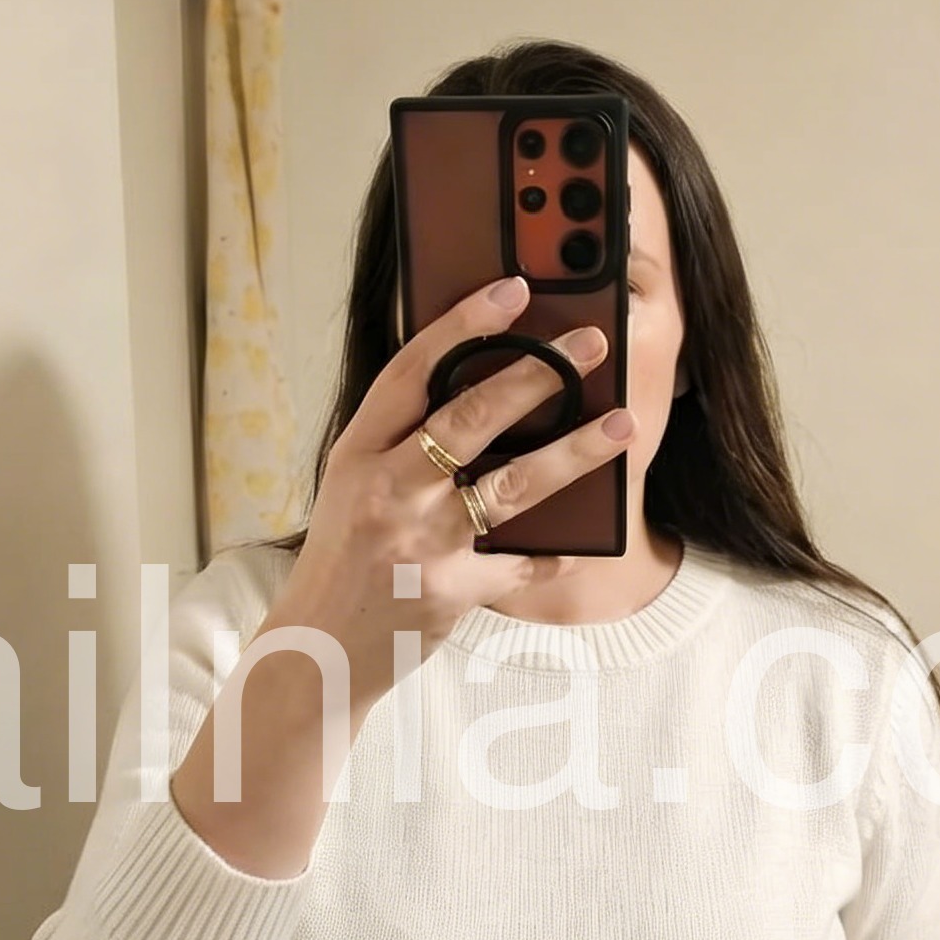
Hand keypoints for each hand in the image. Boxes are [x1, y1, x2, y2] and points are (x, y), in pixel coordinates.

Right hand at [272, 272, 626, 707]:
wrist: (316, 649)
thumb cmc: (342, 559)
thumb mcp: (352, 487)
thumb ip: (400, 442)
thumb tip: (479, 388)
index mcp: (357, 453)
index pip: (410, 371)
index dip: (462, 325)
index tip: (511, 290)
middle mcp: (387, 490)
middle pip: (471, 418)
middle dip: (538, 373)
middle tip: (590, 343)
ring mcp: (420, 542)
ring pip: (512, 486)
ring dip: (575, 452)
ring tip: (623, 424)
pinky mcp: (451, 592)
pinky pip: (521, 565)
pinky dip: (555, 555)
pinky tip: (585, 544)